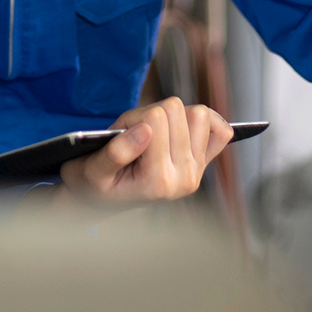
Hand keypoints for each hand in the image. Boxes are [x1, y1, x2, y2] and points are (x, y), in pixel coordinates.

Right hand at [57, 97, 229, 206]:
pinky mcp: (203, 165)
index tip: (119, 137)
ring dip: (173, 116)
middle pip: (176, 110)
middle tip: (134, 135)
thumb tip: (145, 131)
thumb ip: (116, 152)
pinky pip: (220, 129)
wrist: (101, 201)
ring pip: (198, 113)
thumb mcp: (91, 170)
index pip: (154, 118)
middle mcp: (183, 178)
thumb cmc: (93, 183)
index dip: (131, 118)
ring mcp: (196, 172)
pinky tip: (182, 131)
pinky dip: (202, 122)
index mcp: (157, 180)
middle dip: (149, 114)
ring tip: (153, 134)